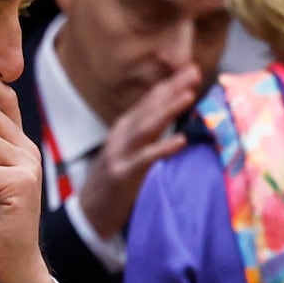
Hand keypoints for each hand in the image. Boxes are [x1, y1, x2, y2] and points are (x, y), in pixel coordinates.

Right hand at [77, 65, 201, 238]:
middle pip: (149, 108)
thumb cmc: (114, 181)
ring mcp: (120, 154)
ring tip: (189, 94)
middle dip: (172, 88)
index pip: (149, 101)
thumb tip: (168, 116)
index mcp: (124, 128)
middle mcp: (121, 136)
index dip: (169, 84)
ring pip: (146, 127)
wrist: (88, 213)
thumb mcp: (129, 151)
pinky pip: (145, 159)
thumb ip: (146, 134)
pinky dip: (163, 148)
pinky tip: (181, 140)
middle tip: (194, 71)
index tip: (191, 69)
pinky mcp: (123, 175)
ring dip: (168, 109)